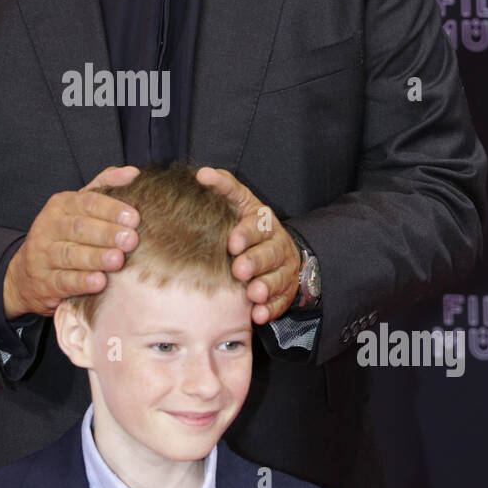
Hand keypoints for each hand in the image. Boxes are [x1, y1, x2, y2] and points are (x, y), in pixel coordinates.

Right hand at [3, 165, 140, 318]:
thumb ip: (104, 187)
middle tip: (130, 240)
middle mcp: (48, 226)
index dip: (111, 209)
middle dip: (106, 233)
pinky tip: (99, 282)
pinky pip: (61, 281)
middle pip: (78, 228)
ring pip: (69, 254)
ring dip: (95, 257)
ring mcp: (41, 254)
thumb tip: (133, 173)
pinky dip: (81, 282)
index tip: (134, 218)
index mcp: (60, 205)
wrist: (26, 274)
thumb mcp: (79, 208)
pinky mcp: (41, 281)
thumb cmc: (64, 236)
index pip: (87, 202)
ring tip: (117, 260)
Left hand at [194, 166, 300, 325]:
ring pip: (277, 277)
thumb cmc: (246, 225)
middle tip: (239, 269)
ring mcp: (283, 267)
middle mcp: (276, 242)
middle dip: (255, 261)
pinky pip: (281, 300)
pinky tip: (258, 314)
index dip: (246, 233)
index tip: (231, 242)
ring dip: (265, 286)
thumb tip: (202, 173)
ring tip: (253, 293)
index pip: (257, 223)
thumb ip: (223, 187)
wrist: (276, 251)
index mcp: (262, 220)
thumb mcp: (239, 202)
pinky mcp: (285, 290)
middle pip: (269, 252)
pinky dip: (270, 308)